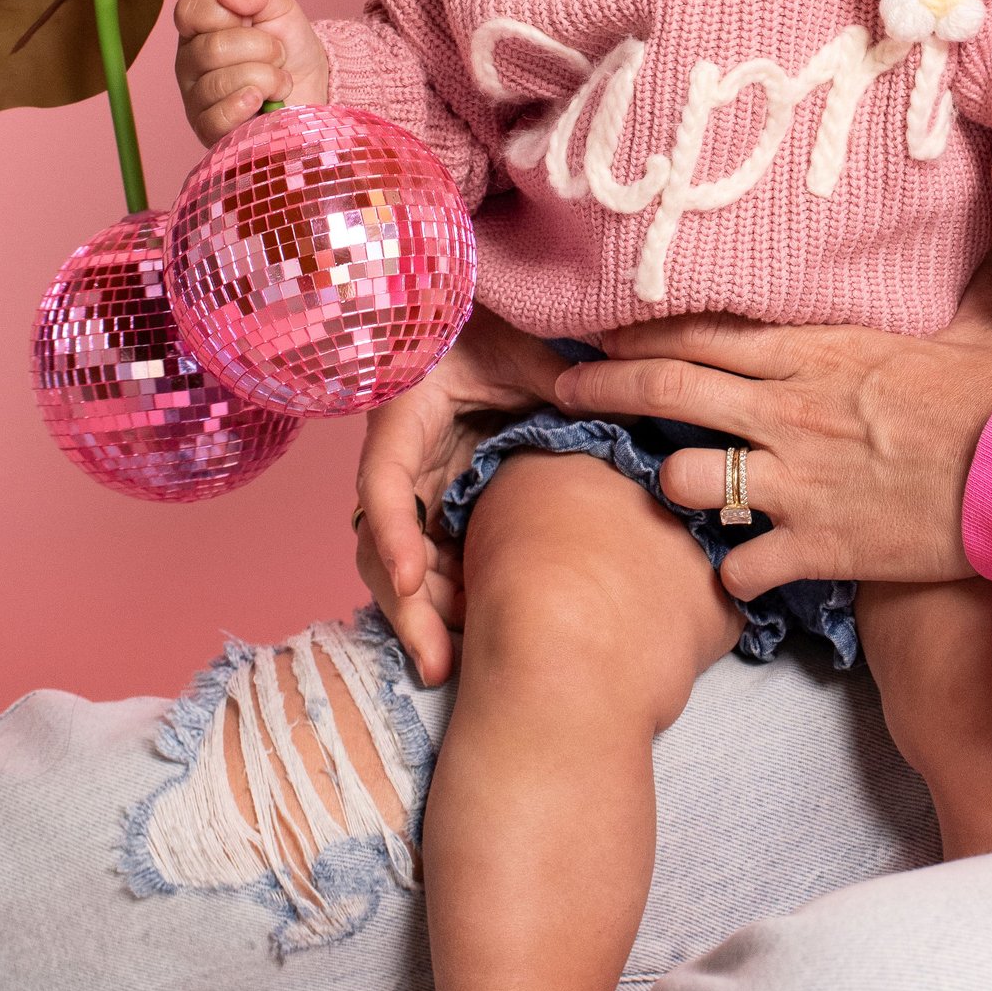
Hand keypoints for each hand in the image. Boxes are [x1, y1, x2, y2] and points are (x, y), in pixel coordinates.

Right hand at [173, 0, 333, 143]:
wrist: (314, 89)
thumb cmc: (290, 46)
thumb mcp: (280, 8)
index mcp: (200, 27)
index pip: (189, 9)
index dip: (224, 13)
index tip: (251, 19)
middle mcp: (190, 61)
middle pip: (213, 48)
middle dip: (261, 48)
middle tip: (278, 55)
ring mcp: (195, 97)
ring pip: (221, 83)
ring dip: (266, 78)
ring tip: (278, 81)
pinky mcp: (207, 129)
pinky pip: (217, 118)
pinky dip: (247, 106)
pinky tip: (262, 102)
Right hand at [352, 316, 565, 682]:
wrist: (478, 323)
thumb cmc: (491, 325)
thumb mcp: (521, 345)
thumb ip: (552, 375)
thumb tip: (608, 401)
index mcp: (405, 419)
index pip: (384, 483)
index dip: (393, 533)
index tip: (410, 580)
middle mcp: (402, 466)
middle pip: (383, 548)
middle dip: (407, 609)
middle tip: (440, 660)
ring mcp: (418, 493)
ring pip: (404, 568)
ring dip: (425, 617)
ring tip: (453, 667)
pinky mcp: (442, 509)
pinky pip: (438, 563)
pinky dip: (452, 600)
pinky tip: (474, 639)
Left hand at [557, 313, 991, 602]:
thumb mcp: (977, 329)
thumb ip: (965, 287)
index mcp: (817, 351)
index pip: (702, 330)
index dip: (640, 330)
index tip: (601, 331)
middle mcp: (790, 411)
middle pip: (667, 391)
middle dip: (603, 388)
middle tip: (560, 391)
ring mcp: (796, 481)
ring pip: (684, 479)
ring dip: (669, 484)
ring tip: (669, 489)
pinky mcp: (817, 544)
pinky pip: (739, 564)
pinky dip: (733, 571)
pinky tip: (739, 569)